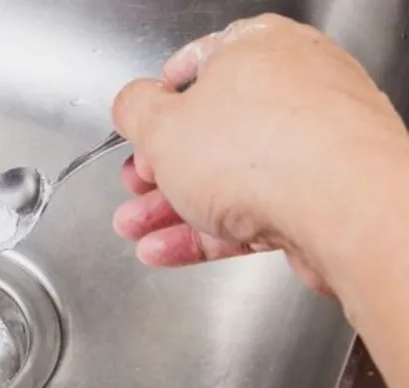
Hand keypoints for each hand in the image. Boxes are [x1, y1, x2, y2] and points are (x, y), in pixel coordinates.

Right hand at [111, 13, 406, 293]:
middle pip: (209, 132)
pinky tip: (167, 249)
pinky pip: (251, 210)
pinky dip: (207, 231)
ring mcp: (311, 145)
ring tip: (137, 228)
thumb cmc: (261, 151)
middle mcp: (291, 89)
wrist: (344, 209)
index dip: (157, 101)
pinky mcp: (320, 196)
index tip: (139, 127)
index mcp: (256, 50)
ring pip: (227, 177)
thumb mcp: (161, 126)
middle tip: (134, 187)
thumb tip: (130, 104)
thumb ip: (135, 110)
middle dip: (158, 170)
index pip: (195, 66)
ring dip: (172, 208)